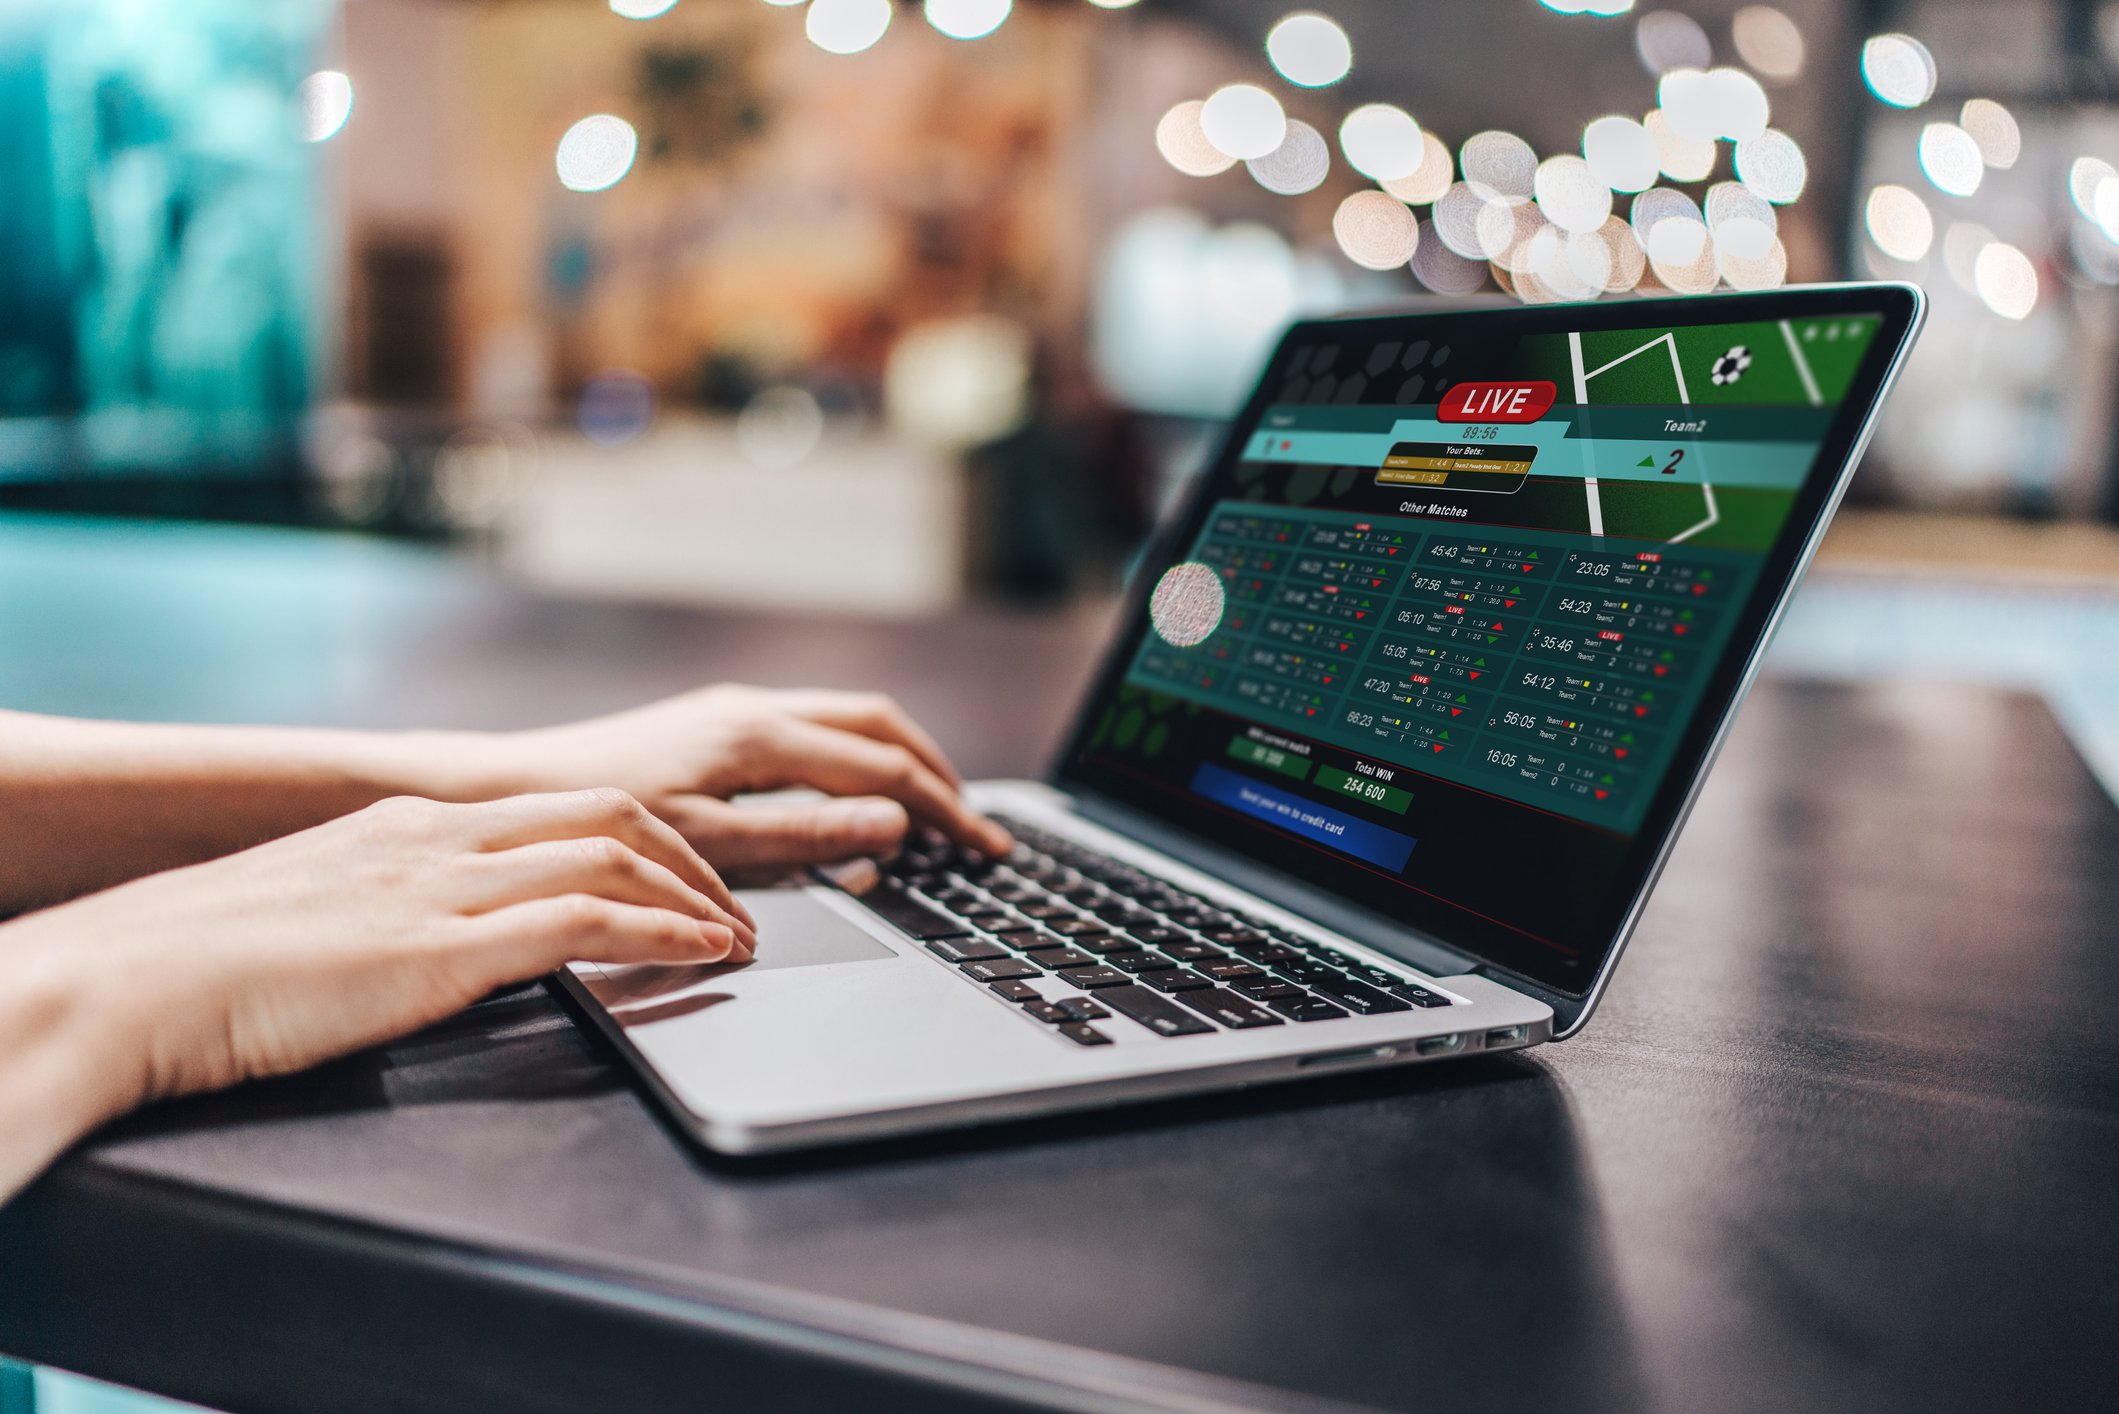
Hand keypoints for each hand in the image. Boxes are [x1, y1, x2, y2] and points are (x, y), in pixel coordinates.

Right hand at [1, 788, 751, 1122]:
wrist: (125, 979)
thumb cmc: (195, 965)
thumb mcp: (310, 912)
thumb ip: (378, 907)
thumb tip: (413, 936)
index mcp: (406, 825)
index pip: (558, 807)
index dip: (640, 836)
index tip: (680, 873)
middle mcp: (438, 837)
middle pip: (607, 814)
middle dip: (687, 855)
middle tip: (735, 903)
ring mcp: (443, 885)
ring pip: (615, 853)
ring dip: (696, 895)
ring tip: (740, 936)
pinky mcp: (442, 945)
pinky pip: (587, 919)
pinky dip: (663, 931)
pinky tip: (703, 953)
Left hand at [481, 685, 1011, 872]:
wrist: (511, 788)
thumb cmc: (598, 823)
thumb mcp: (709, 844)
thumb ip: (804, 834)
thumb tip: (889, 823)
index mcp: (762, 736)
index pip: (885, 768)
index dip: (946, 810)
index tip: (986, 846)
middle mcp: (754, 709)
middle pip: (879, 725)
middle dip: (937, 772)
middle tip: (976, 825)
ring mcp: (735, 710)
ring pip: (848, 719)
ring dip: (901, 759)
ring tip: (934, 806)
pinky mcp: (715, 723)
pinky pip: (813, 728)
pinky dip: (857, 757)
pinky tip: (855, 795)